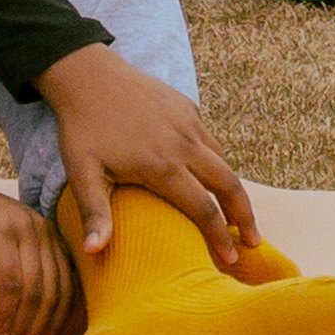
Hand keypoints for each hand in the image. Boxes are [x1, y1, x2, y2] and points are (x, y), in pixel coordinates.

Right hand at [0, 156, 74, 334]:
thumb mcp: (0, 240)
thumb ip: (18, 264)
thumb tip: (24, 316)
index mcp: (46, 233)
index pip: (64, 284)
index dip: (55, 322)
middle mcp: (40, 230)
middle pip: (52, 292)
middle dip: (38, 331)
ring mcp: (21, 230)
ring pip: (34, 293)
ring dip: (21, 331)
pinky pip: (11, 285)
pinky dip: (7, 317)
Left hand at [40, 43, 261, 272]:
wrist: (88, 74)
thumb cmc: (82, 129)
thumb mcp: (82, 174)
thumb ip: (95, 213)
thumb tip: (94, 253)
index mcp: (162, 166)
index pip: (203, 209)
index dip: (220, 237)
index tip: (229, 260)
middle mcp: (184, 144)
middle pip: (229, 184)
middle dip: (244, 216)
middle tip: (252, 240)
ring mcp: (189, 123)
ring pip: (223, 160)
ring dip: (233, 189)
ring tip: (237, 212)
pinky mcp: (187, 107)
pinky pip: (210, 140)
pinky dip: (218, 162)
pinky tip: (211, 174)